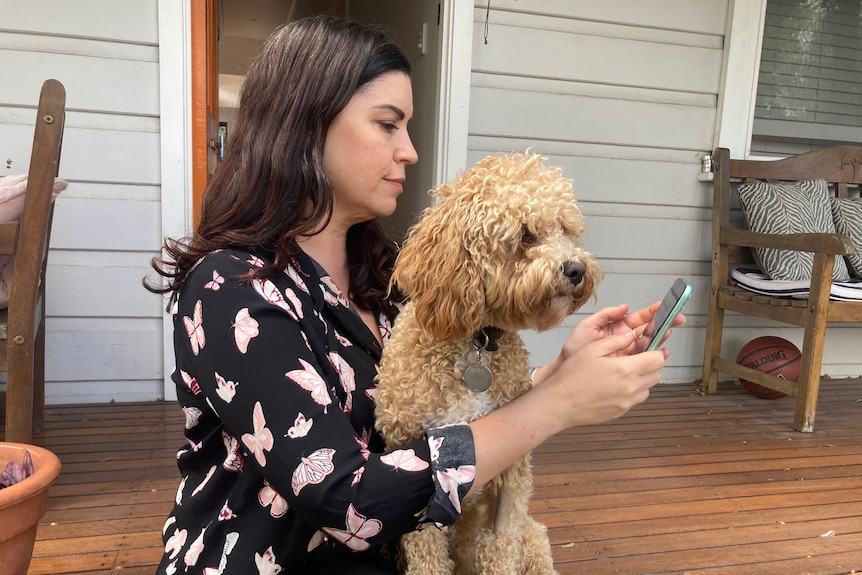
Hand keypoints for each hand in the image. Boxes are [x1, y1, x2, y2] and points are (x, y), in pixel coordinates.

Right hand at [535, 331, 666, 429]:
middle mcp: (630, 388)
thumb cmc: (572, 376)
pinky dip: (632, 391)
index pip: (658, 360)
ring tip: (624, 373)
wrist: (560, 403)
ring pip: (648, 388)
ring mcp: (627, 402)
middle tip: (636, 358)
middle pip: (656, 374)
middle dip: (650, 365)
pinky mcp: (621, 412)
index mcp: (625, 370)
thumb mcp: (592, 349)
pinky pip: (636, 400)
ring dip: (642, 379)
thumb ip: (615, 341)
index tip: (650, 348)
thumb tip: (630, 336)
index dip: (656, 351)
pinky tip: (615, 385)